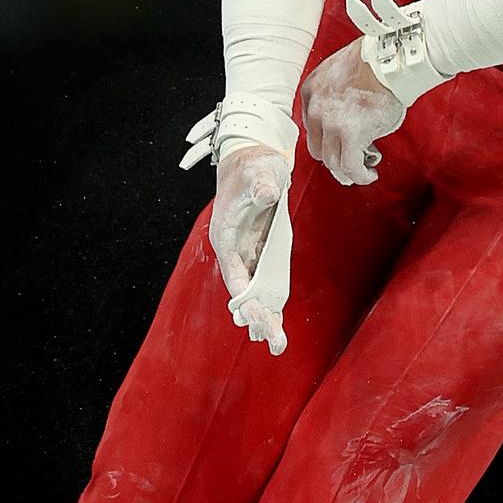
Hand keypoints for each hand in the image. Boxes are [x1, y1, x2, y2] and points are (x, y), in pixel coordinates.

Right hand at [209, 142, 292, 353]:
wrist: (251, 158)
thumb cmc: (254, 165)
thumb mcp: (259, 171)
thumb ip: (262, 184)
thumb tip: (268, 194)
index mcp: (226, 238)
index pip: (235, 276)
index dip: (246, 299)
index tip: (256, 320)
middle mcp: (234, 250)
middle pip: (245, 291)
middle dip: (259, 317)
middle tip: (276, 343)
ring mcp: (246, 252)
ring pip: (254, 290)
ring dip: (264, 316)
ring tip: (276, 343)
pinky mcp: (259, 250)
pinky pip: (264, 281)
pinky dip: (269, 301)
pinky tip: (276, 321)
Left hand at [300, 41, 405, 185]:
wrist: (390, 60)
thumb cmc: (374, 65)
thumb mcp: (340, 77)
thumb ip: (334, 102)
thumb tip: (346, 126)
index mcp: (310, 91)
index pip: (312, 128)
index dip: (328, 141)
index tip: (340, 146)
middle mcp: (315, 109)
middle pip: (317, 149)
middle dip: (334, 159)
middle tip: (351, 163)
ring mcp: (331, 123)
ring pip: (332, 161)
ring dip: (347, 171)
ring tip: (363, 170)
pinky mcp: (351, 134)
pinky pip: (350, 166)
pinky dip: (359, 175)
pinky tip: (369, 174)